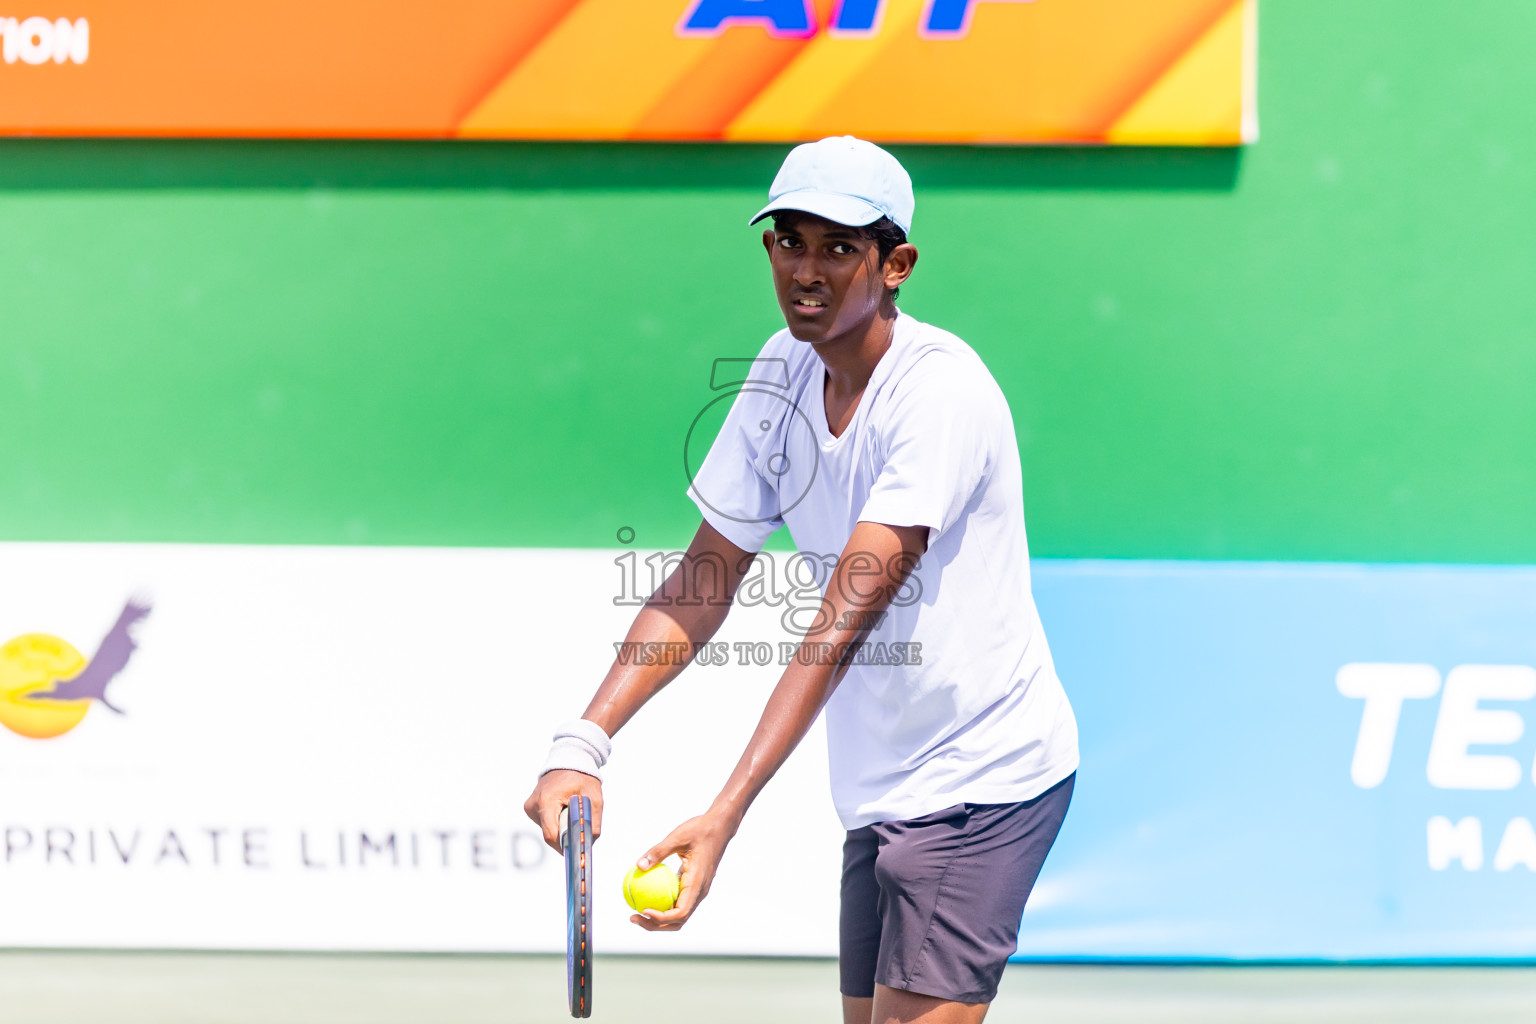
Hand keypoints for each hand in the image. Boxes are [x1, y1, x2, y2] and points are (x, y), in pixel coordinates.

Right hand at [524, 769, 603, 851]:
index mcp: (546, 801)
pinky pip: (545, 822)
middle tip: (579, 827)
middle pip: (550, 834)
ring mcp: (530, 806)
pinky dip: (556, 821)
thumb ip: (593, 821)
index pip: (551, 835)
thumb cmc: (582, 777)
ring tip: (570, 810)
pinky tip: (563, 808)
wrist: (569, 759)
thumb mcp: (594, 798)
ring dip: (561, 827)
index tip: (575, 850)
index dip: (564, 846)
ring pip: (547, 829)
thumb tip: (590, 842)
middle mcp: (534, 805)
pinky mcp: (530, 807)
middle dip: (565, 835)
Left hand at [630, 811, 735, 930]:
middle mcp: (700, 891)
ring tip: (637, 912)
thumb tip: (639, 866)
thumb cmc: (700, 830)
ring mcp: (698, 890)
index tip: (642, 911)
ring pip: (679, 914)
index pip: (680, 912)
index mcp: (697, 883)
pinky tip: (647, 896)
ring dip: (659, 919)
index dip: (661, 918)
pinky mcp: (694, 886)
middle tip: (633, 917)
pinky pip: (678, 901)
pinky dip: (664, 905)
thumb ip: (658, 852)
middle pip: (678, 920)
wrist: (720, 827)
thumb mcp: (678, 837)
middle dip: (655, 925)